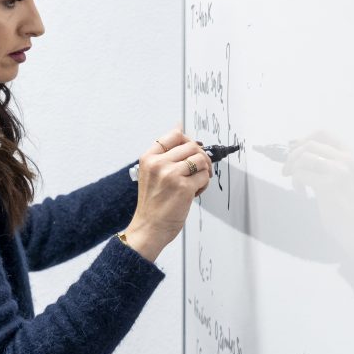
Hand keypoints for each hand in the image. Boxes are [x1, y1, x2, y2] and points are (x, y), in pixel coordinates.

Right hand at [122, 129, 211, 261]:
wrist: (148, 228)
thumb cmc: (152, 203)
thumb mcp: (150, 173)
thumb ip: (164, 153)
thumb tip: (179, 126)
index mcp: (149, 158)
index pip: (174, 135)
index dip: (188, 140)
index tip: (192, 150)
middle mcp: (159, 164)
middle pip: (192, 145)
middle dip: (201, 157)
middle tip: (200, 169)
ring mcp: (171, 175)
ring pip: (201, 159)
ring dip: (204, 171)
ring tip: (197, 182)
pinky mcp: (184, 188)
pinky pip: (204, 177)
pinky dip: (204, 184)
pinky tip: (194, 193)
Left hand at [282, 131, 353, 254]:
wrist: (353, 226)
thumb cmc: (341, 201)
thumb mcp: (338, 174)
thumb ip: (322, 159)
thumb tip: (293, 146)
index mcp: (349, 154)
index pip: (323, 133)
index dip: (304, 138)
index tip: (295, 151)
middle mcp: (346, 159)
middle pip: (308, 144)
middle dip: (292, 157)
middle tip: (287, 171)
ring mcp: (338, 171)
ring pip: (303, 158)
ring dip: (293, 170)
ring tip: (298, 185)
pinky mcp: (328, 185)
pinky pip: (300, 175)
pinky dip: (296, 184)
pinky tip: (302, 194)